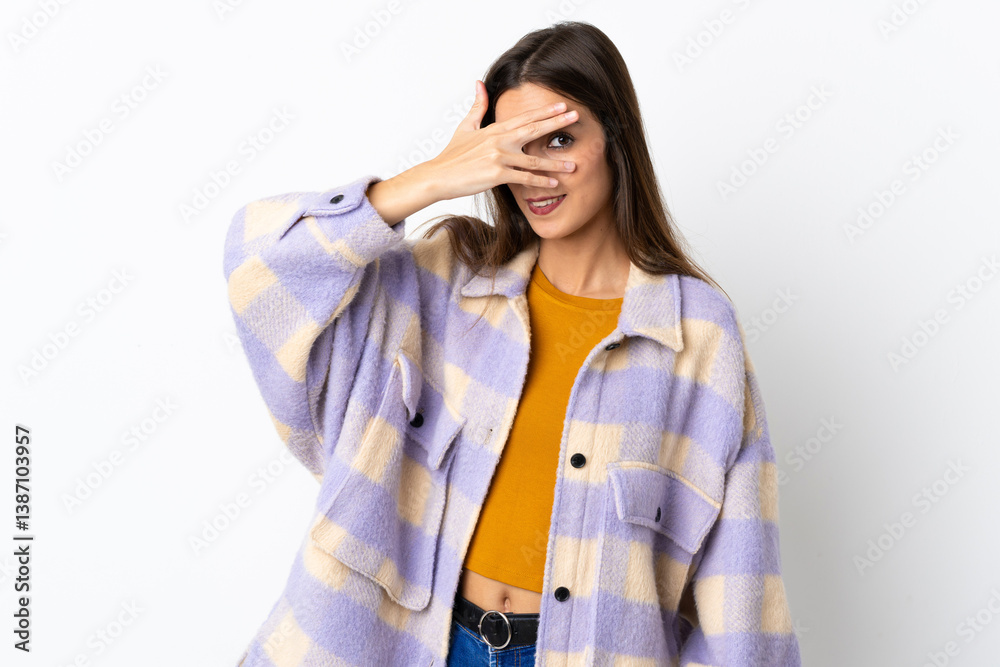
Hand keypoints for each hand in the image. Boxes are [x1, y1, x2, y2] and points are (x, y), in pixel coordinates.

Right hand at [427, 80, 576, 200]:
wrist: (438, 176)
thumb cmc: (452, 155)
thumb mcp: (464, 127)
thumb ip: (477, 107)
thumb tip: (479, 84)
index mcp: (494, 129)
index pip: (525, 117)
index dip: (545, 111)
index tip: (562, 105)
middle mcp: (499, 140)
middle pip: (534, 129)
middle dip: (557, 123)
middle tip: (576, 116)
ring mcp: (499, 157)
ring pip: (534, 160)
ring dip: (555, 163)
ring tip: (573, 165)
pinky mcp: (496, 174)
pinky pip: (524, 178)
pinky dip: (540, 181)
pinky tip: (554, 183)